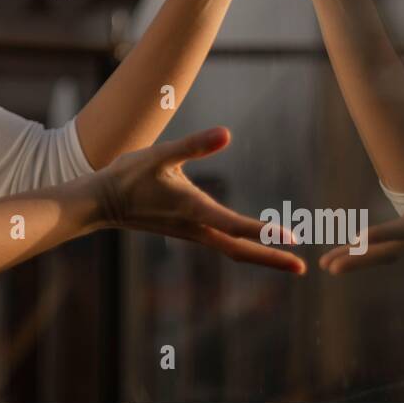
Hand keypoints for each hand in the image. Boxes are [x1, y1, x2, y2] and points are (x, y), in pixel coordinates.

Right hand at [93, 126, 305, 273]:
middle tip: (302, 268)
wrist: (100, 202)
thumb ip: (194, 145)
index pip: (236, 225)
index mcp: (194, 210)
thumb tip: (226, 134)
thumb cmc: (128, 176)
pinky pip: (222, 243)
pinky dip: (243, 246)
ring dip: (260, 256)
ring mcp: (191, 232)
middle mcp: (196, 227)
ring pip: (232, 249)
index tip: (292, 240)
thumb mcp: (161, 154)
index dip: (265, 232)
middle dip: (271, 259)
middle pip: (240, 249)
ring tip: (287, 260)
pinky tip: (250, 243)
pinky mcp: (186, 230)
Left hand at [318, 129, 403, 274]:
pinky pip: (392, 246)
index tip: (353, 241)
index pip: (398, 230)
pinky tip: (356, 248)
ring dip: (359, 258)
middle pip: (384, 250)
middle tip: (324, 267)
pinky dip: (372, 250)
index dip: (376, 235)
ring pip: (385, 251)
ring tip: (329, 265)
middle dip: (356, 258)